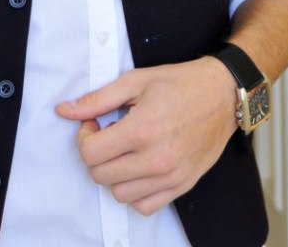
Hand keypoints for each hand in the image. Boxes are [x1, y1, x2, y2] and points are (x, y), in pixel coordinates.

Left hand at [55, 58, 236, 214]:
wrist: (223, 94)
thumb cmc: (179, 84)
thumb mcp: (135, 81)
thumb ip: (97, 99)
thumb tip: (64, 110)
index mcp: (141, 130)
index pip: (91, 154)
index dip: (85, 137)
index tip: (95, 125)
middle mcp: (156, 159)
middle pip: (101, 176)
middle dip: (96, 155)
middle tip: (109, 135)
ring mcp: (171, 177)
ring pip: (120, 195)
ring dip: (115, 174)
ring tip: (126, 150)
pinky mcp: (182, 186)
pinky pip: (145, 206)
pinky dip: (136, 192)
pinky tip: (139, 167)